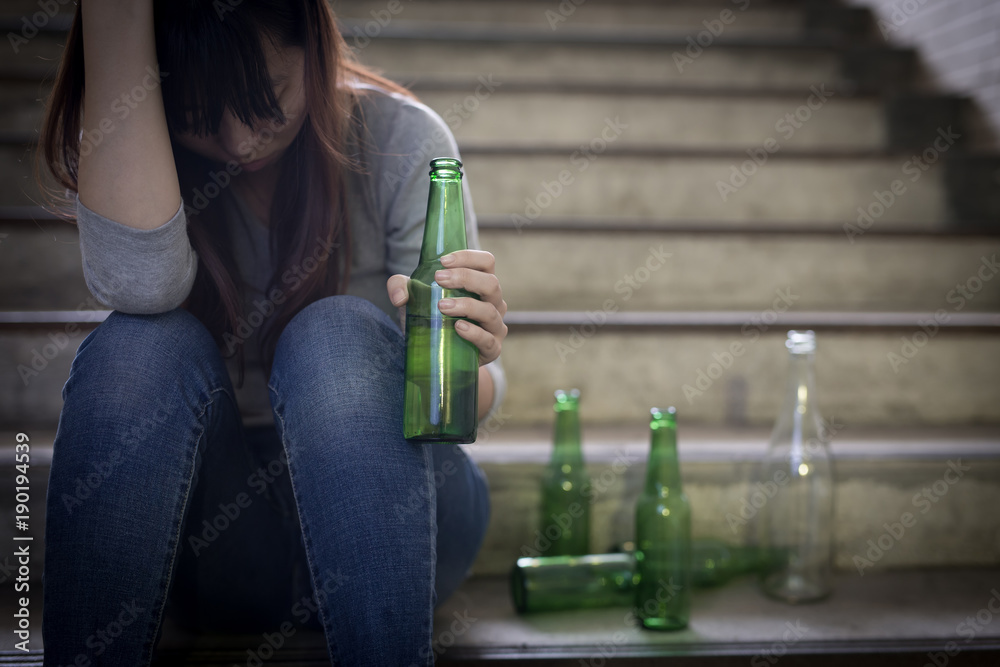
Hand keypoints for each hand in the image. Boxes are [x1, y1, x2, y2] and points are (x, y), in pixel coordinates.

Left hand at [386, 250, 507, 364]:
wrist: (437, 355)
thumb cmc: (431, 319)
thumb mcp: (414, 299)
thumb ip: (400, 287)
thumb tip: (399, 296)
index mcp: (480, 284)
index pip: (486, 262)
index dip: (469, 257)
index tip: (443, 261)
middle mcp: (493, 302)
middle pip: (491, 283)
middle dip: (466, 277)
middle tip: (439, 279)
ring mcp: (495, 326)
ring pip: (489, 311)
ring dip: (467, 305)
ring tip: (442, 307)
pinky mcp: (492, 349)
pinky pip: (488, 340)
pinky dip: (474, 333)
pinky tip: (458, 328)